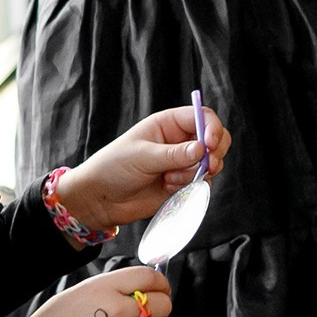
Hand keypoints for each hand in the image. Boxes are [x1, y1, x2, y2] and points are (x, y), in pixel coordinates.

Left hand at [56, 103, 227, 236]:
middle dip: (215, 152)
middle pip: (215, 139)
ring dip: (196, 173)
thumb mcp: (142, 156)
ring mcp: (182, 163)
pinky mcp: (182, 184)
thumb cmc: (113, 167)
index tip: (210, 145)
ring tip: (170, 179)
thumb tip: (202, 150)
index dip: (212, 128)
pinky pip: (201, 183)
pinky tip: (169, 188)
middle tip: (208, 165)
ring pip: (210, 164)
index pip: (202, 117)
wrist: (100, 199)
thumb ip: (173, 154)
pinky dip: (191, 187)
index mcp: (169, 124)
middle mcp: (179, 141)